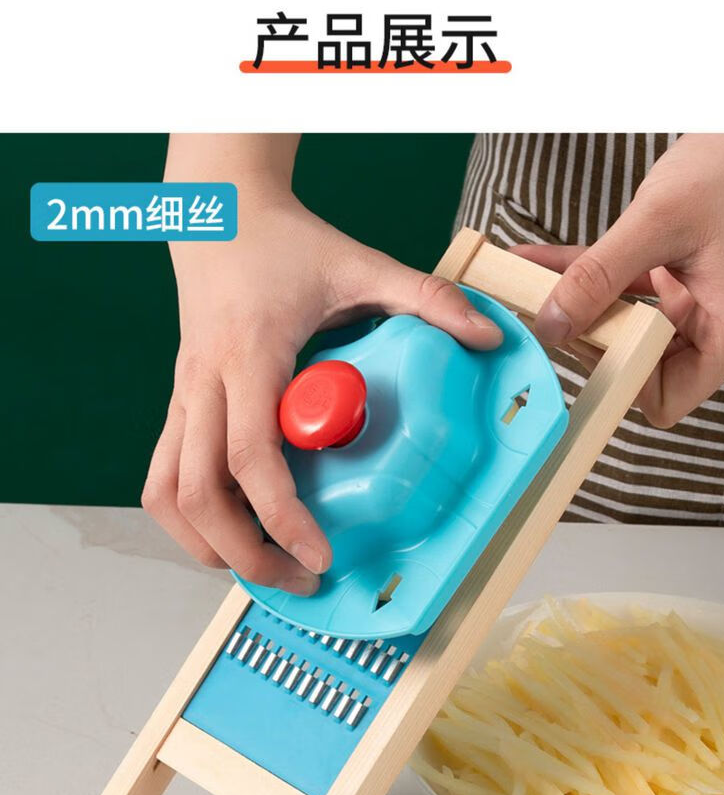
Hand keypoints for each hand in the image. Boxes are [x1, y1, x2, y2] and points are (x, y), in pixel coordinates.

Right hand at [143, 183, 502, 593]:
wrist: (219, 214)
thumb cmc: (284, 243)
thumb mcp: (361, 264)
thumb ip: (428, 299)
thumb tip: (490, 336)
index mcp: (249, 356)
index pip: (251, 456)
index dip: (282, 517)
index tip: (320, 556)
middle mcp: (204, 384)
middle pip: (197, 494)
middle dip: (243, 553)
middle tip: (297, 580)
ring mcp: (182, 397)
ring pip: (166, 494)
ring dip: (206, 544)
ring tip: (259, 569)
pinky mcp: (177, 406)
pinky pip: (162, 478)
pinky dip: (188, 519)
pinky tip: (229, 533)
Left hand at [511, 134, 723, 426]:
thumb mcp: (660, 222)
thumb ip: (601, 275)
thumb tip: (551, 325)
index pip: (668, 399)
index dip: (624, 383)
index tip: (585, 348)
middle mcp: (714, 324)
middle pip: (641, 366)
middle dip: (590, 342)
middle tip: (545, 320)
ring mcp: (694, 300)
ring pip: (624, 324)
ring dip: (579, 307)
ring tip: (528, 291)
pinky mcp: (677, 273)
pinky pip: (623, 285)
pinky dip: (586, 275)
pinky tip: (536, 262)